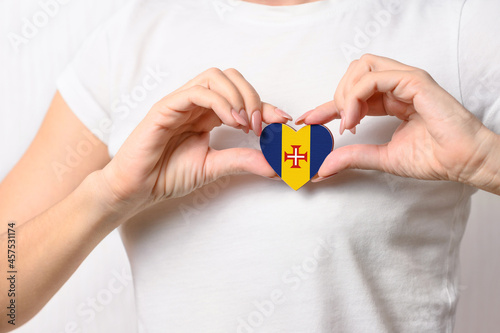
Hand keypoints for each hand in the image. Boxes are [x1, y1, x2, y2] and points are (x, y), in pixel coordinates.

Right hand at [96, 68, 290, 214]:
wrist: (138, 188)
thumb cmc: (169, 174)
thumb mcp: (215, 167)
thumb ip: (243, 161)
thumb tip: (276, 165)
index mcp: (208, 115)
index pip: (242, 98)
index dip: (266, 106)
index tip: (283, 122)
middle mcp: (197, 104)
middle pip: (232, 78)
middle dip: (254, 97)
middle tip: (262, 126)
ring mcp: (181, 102)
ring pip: (215, 77)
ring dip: (238, 96)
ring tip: (246, 124)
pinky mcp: (166, 107)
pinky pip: (197, 92)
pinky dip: (220, 102)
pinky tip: (231, 121)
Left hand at [296, 54, 499, 191]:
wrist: (462, 161)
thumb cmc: (432, 158)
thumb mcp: (382, 158)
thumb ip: (352, 157)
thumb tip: (322, 167)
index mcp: (390, 100)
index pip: (351, 95)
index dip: (326, 106)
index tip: (307, 121)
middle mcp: (396, 86)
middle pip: (353, 72)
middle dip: (337, 95)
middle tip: (338, 124)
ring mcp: (405, 80)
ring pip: (361, 66)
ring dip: (346, 93)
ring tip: (348, 121)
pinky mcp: (414, 80)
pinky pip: (374, 76)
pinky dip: (357, 95)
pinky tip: (355, 118)